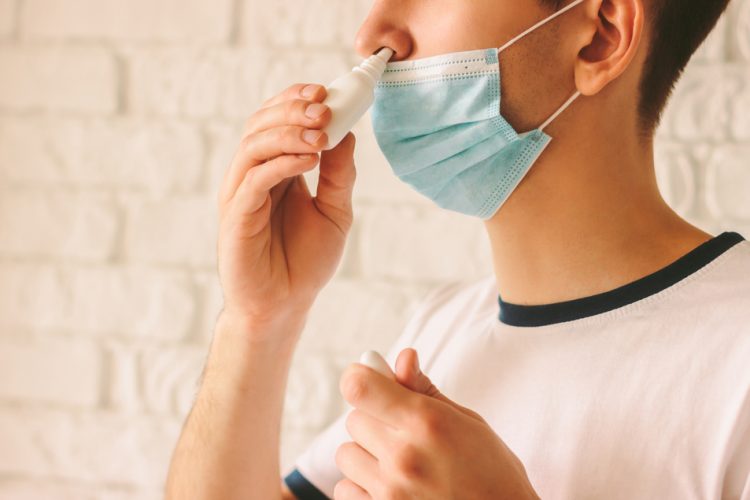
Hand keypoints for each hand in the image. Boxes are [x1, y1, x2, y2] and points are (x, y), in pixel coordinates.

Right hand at [216, 83, 356, 338]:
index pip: (276, 121)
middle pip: (260, 125)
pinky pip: (254, 179)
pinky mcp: (236, 217)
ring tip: (321, 132)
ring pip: (253, 146)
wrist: (285, 305)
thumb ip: (339, 173)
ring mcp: (240, 195)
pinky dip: (282, 163)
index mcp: (274, 170)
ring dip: (288, 131)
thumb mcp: (335, 211)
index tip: (326, 91)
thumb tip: (347, 132)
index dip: (296, 100)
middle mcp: (252, 176)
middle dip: (293, 109)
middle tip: (324, 106)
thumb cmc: (305, 262)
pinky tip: (309, 159)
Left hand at [335, 348, 539, 499]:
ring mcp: (389, 491)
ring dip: (366, 454)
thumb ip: (425, 390)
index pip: (359, 387)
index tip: (368, 378)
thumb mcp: (468, 422)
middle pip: (354, 418)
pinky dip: (361, 485)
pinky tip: (391, 485)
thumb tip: (403, 357)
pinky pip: (344, 488)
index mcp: (426, 423)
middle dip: (374, 419)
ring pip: (346, 454)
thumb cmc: (493, 473)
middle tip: (404, 432)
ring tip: (400, 463)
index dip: (360, 376)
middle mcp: (403, 456)